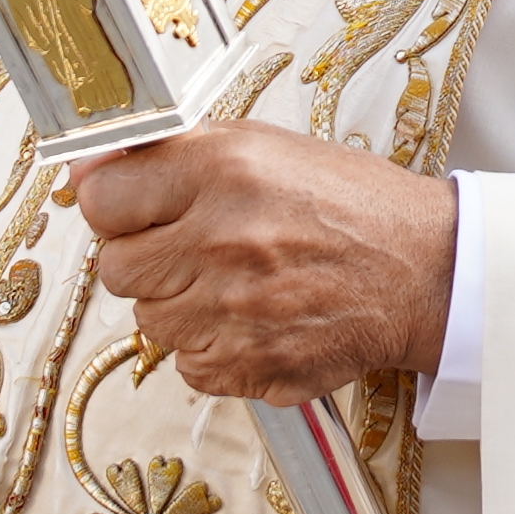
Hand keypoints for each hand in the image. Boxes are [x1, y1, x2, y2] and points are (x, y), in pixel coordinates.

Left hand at [68, 121, 452, 401]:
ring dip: (182, 306)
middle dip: (148, 260)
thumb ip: (174, 155)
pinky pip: (188, 366)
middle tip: (192, 250)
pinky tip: (253, 320)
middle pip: (116, 268)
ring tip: (235, 284)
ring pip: (150, 322)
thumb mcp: (263, 147)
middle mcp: (222, 238)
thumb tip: (90, 169)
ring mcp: (234, 309)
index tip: (131, 210)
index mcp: (222, 170)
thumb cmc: (349, 206)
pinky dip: (213, 348)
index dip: (113, 206)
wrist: (423, 271)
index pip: (102, 198)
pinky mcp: (250, 364)